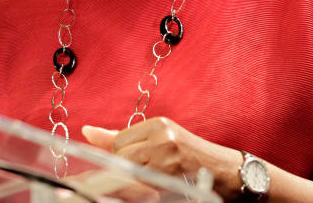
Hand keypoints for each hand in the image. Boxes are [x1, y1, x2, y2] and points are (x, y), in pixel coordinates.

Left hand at [81, 117, 241, 199]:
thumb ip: (121, 136)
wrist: (225, 171)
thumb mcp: (159, 138)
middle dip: (126, 168)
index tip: (135, 160)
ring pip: (129, 172)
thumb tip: (86, 131)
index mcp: (158, 124)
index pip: (117, 141)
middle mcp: (162, 137)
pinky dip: (144, 189)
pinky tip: (156, 185)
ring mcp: (168, 158)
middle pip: (121, 157)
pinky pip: (143, 187)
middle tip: (145, 170)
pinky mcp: (172, 178)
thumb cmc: (188, 155)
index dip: (121, 156)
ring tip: (151, 177)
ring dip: (135, 180)